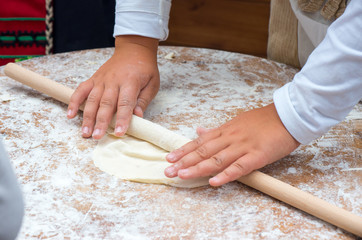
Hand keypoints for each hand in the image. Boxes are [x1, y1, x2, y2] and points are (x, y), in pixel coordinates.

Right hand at [67, 36, 159, 138]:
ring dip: (87, 117)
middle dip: (101, 122)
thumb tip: (137, 116)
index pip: (125, 103)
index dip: (122, 119)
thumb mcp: (152, 84)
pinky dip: (74, 102)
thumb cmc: (144, 68)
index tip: (119, 132)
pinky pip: (81, 90)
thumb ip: (143, 100)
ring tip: (85, 132)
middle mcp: (114, 81)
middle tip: (97, 137)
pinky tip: (70, 114)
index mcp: (130, 82)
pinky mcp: (94, 79)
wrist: (134, 49)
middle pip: (106, 104)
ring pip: (92, 100)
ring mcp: (102, 80)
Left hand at [164, 104, 299, 185]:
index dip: (184, 150)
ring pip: (217, 159)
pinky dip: (226, 174)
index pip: (199, 142)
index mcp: (225, 131)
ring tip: (182, 175)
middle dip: (184, 161)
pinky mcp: (257, 156)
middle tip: (168, 171)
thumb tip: (199, 132)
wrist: (287, 115)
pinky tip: (213, 182)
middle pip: (203, 151)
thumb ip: (217, 130)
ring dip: (198, 168)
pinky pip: (239, 167)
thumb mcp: (236, 122)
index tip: (169, 158)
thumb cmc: (262, 120)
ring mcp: (243, 147)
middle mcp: (230, 138)